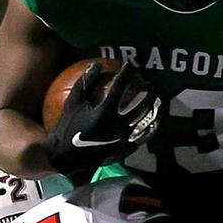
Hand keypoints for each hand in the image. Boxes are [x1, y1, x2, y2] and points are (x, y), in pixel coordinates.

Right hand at [43, 61, 160, 175]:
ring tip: (156, 99)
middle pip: (139, 103)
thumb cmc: (67, 127)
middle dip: (145, 90)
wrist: (66, 157)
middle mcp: (117, 125)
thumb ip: (85, 83)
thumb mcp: (73, 103)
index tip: (129, 65)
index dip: (126, 74)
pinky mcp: (125, 150)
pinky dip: (151, 129)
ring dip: (152, 107)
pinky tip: (155, 121)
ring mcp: (123, 139)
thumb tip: (96, 65)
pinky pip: (143, 138)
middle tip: (148, 83)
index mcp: (104, 112)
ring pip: (144, 120)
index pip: (120, 87)